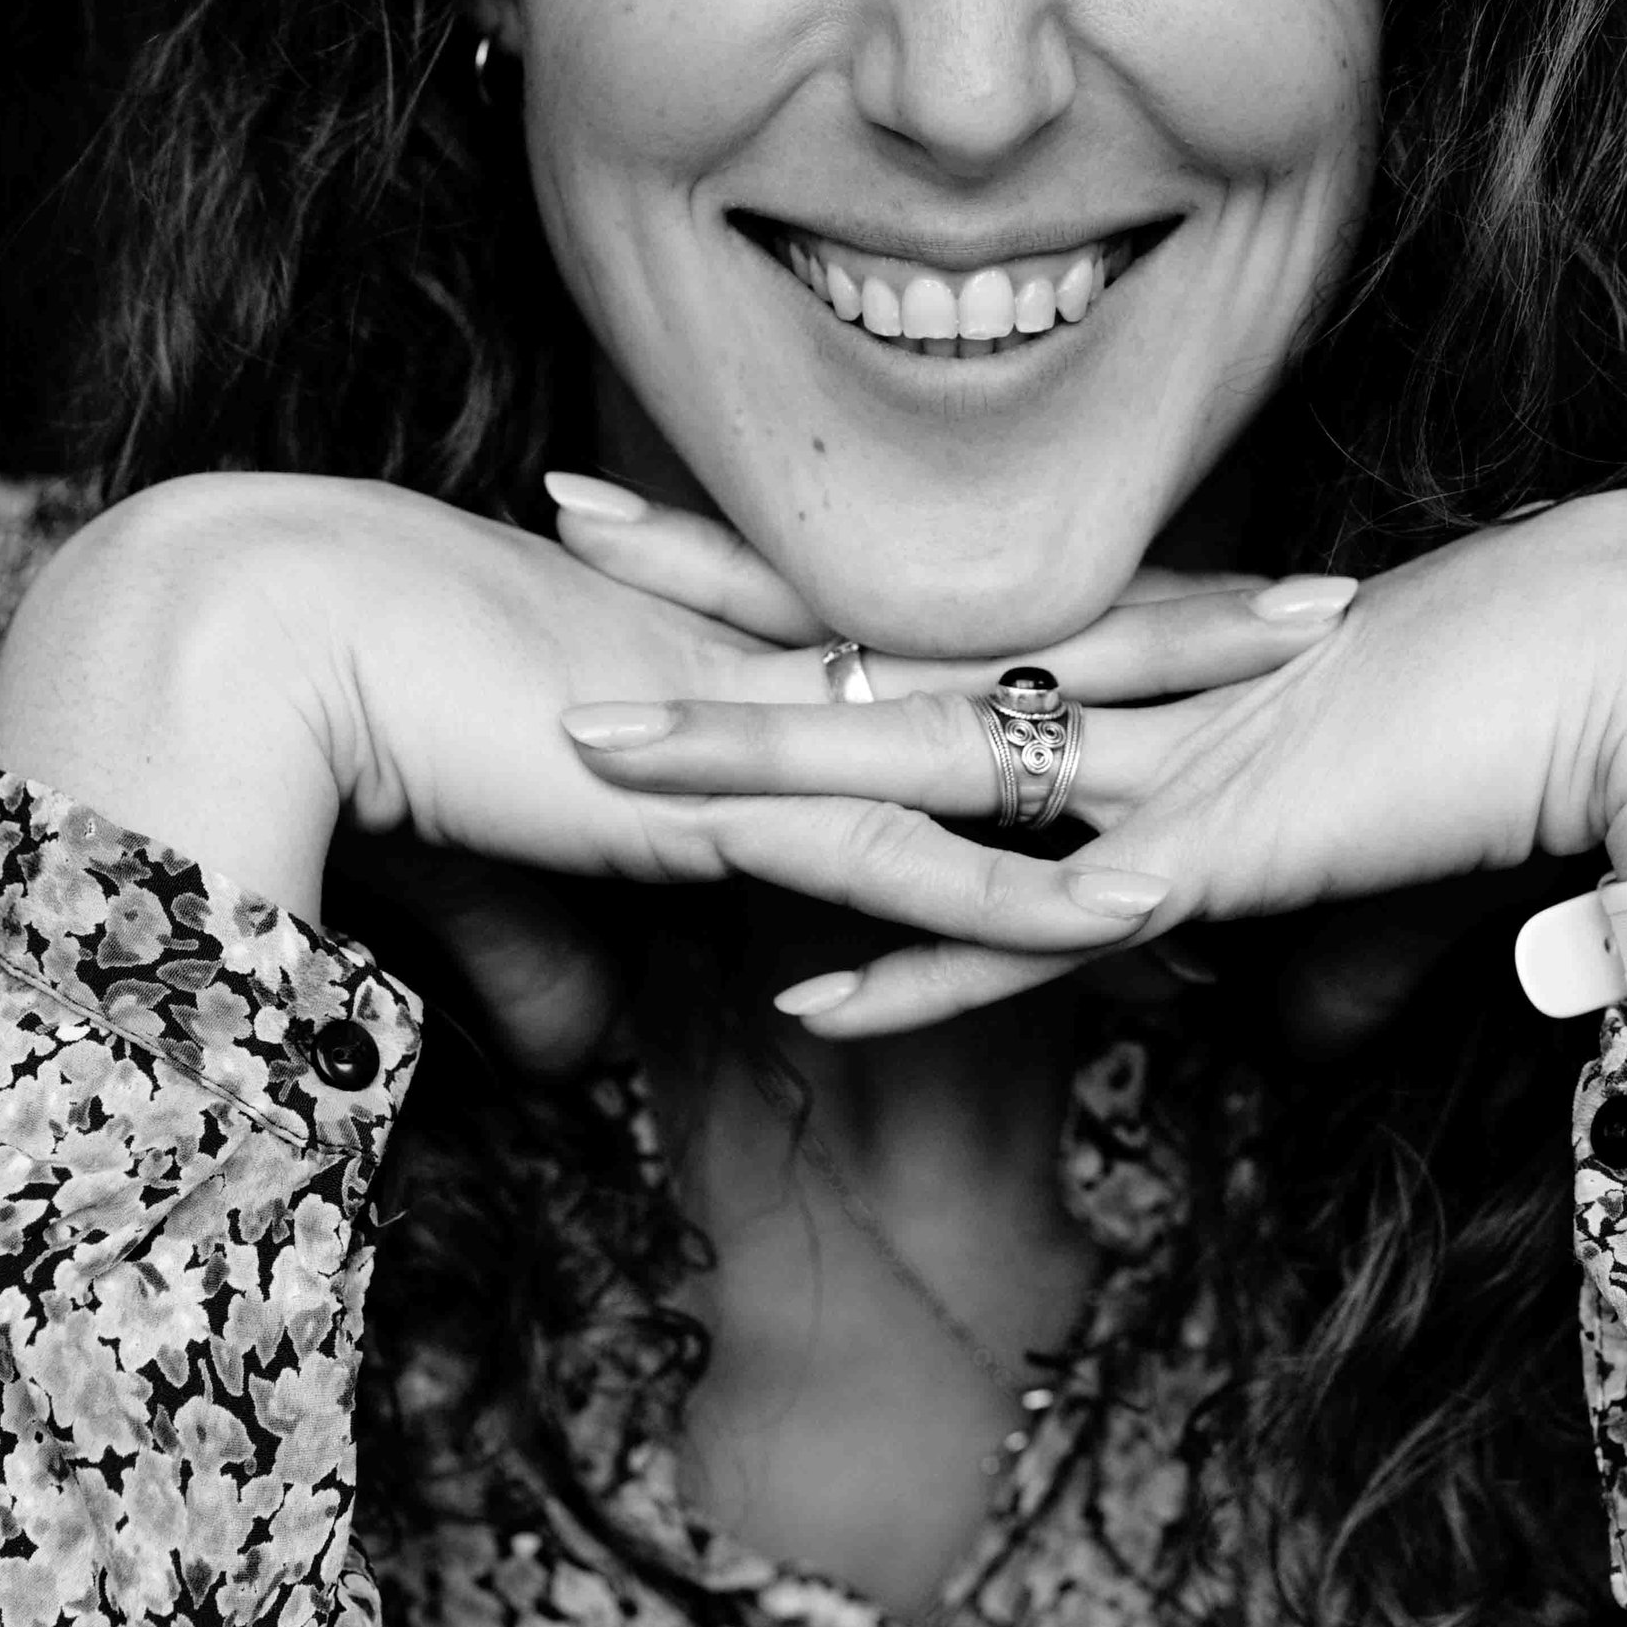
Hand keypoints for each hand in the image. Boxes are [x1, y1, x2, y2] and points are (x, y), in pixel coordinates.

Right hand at [0, 469, 1355, 970]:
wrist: (292, 636)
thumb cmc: (394, 715)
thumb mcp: (519, 842)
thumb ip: (582, 935)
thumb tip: (584, 1039)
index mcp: (772, 650)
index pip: (970, 622)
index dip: (1091, 607)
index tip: (1204, 587)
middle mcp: (798, 669)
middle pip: (1033, 639)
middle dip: (1192, 621)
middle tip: (1335, 594)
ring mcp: (776, 729)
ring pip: (1012, 724)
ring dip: (1163, 725)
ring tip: (1309, 707)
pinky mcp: (727, 802)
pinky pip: (914, 854)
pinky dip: (1031, 893)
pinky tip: (1145, 919)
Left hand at [560, 482, 1626, 1035]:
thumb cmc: (1518, 700)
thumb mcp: (1357, 807)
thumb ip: (1277, 905)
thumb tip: (1258, 1006)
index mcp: (1130, 649)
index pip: (910, 592)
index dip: (774, 552)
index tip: (653, 506)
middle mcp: (1119, 688)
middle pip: (868, 632)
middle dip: (698, 589)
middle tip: (550, 510)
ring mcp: (1153, 766)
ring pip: (909, 761)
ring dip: (745, 769)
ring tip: (587, 751)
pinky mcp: (1219, 855)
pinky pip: (1038, 933)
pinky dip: (928, 975)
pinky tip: (805, 1008)